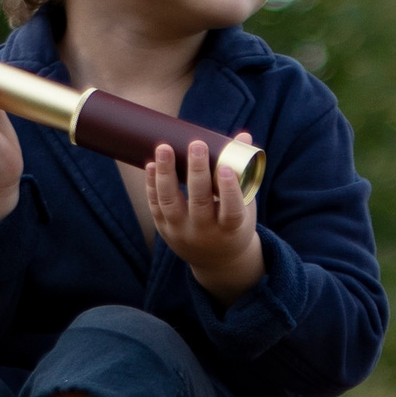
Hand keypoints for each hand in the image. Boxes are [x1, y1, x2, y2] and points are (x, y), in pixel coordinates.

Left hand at [145, 137, 264, 302]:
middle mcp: (206, 233)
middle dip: (197, 172)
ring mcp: (182, 232)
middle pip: (199, 202)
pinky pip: (156, 206)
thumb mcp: (244, 205)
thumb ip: (242, 171)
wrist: (217, 261)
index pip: (231, 212)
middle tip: (197, 144)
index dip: (228, 191)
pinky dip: (152, 185)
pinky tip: (150, 164)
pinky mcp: (165, 229)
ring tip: (164, 147)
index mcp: (231, 229)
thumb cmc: (234, 223)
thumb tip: (244, 136)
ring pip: (171, 203)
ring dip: (166, 174)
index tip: (225, 169)